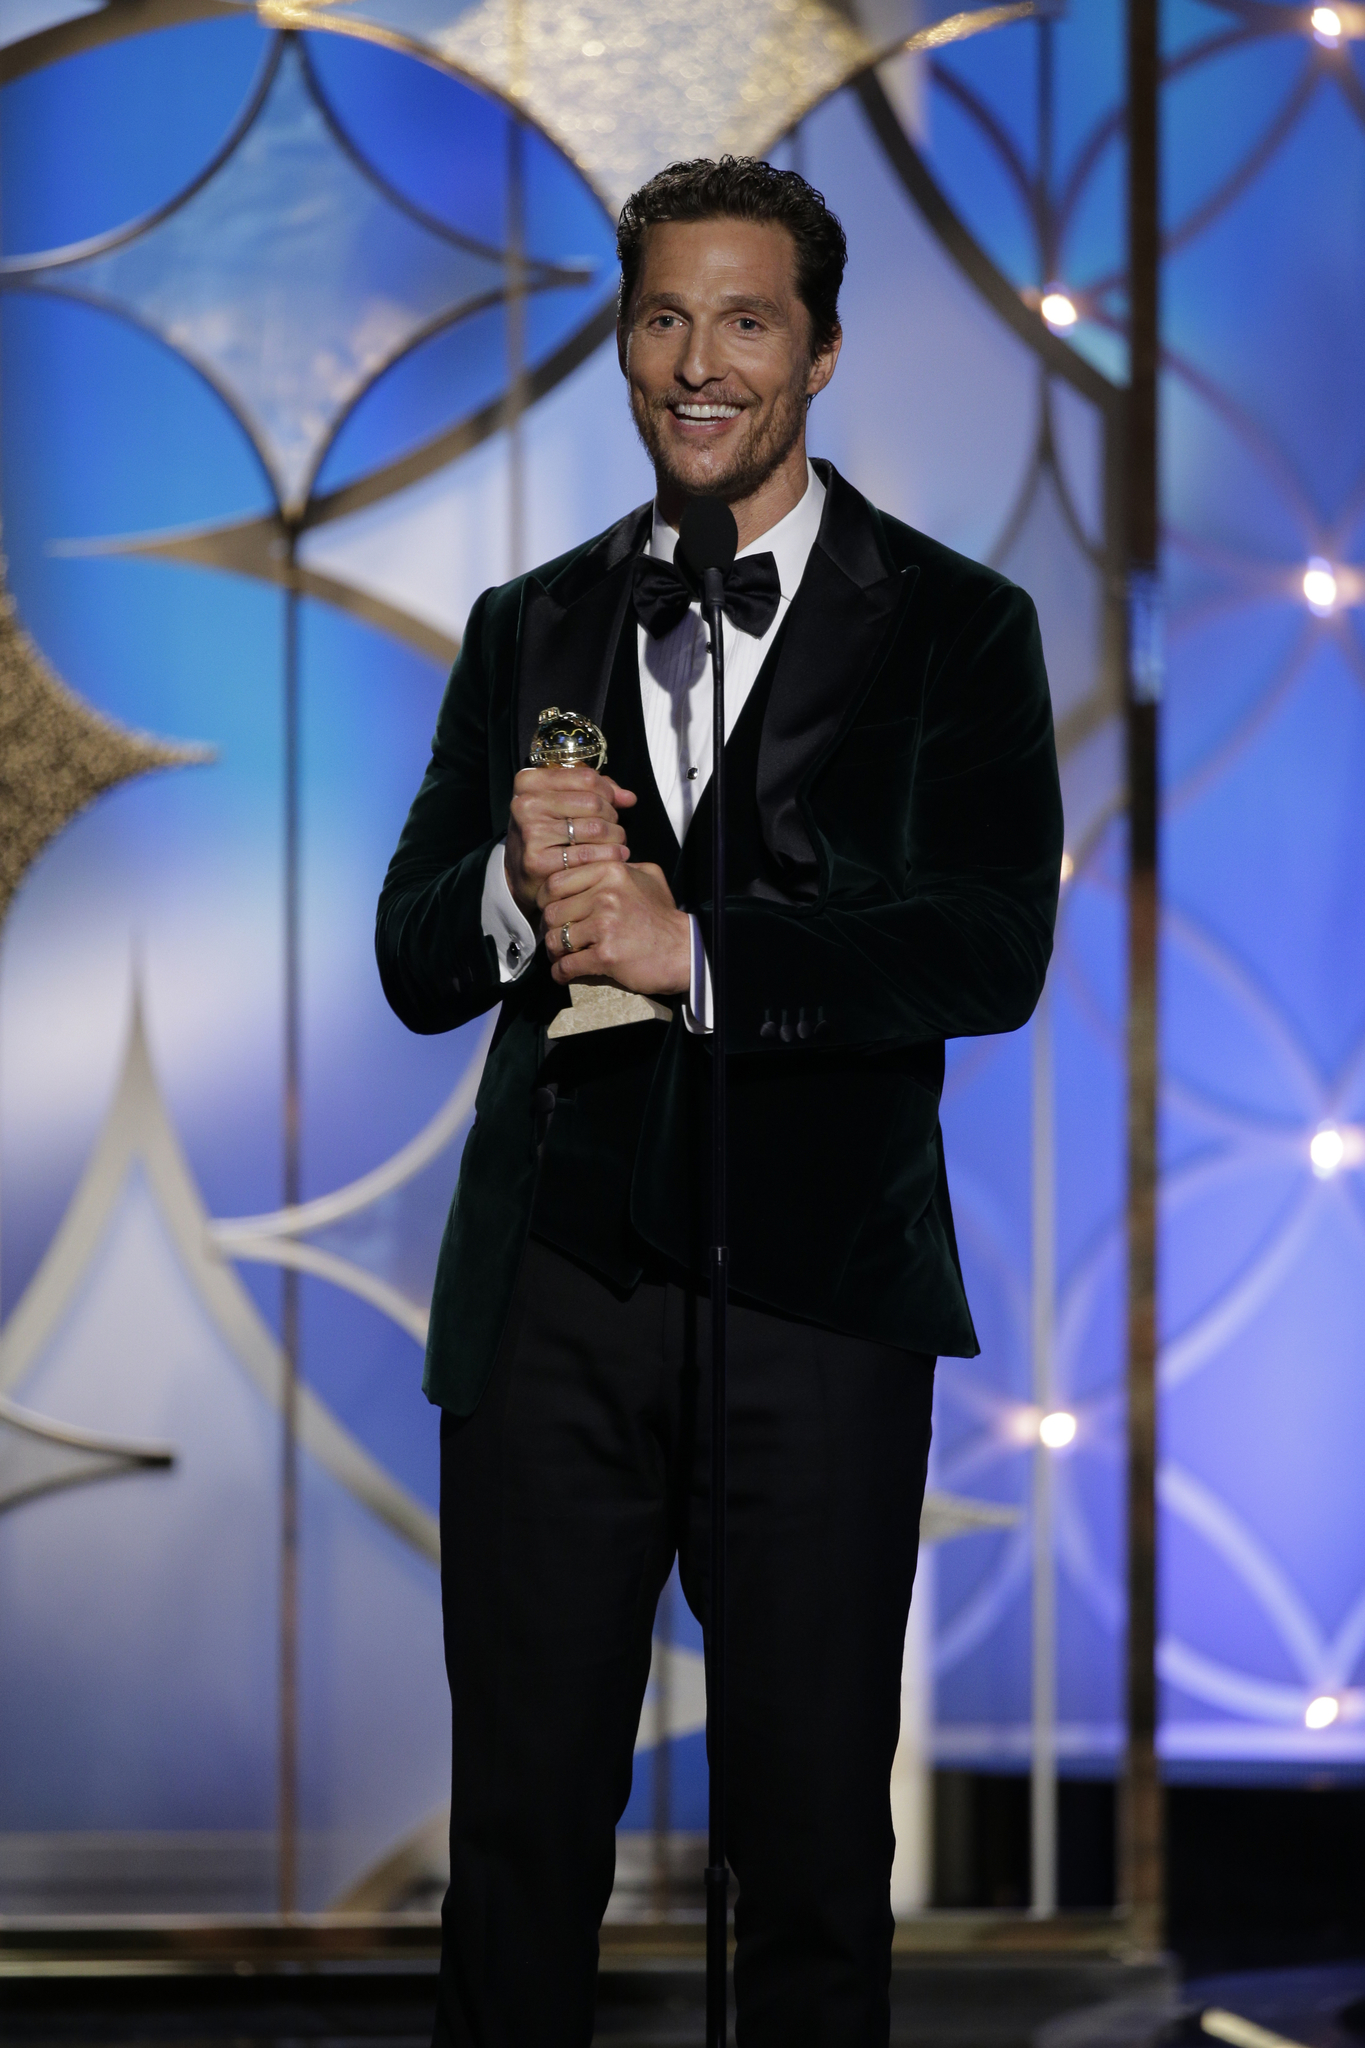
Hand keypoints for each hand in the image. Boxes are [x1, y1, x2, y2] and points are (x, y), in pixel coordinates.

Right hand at [505, 765, 636, 922]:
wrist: (521, 873)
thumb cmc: (546, 833)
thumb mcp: (560, 803)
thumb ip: (595, 793)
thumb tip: (628, 798)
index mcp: (529, 782)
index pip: (586, 778)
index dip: (608, 791)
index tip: (612, 803)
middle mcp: (526, 804)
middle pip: (594, 803)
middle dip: (612, 817)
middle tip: (613, 828)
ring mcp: (531, 833)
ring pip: (596, 828)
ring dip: (615, 837)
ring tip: (614, 843)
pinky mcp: (538, 861)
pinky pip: (589, 854)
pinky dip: (609, 856)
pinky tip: (613, 857)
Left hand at [539, 860, 690, 997]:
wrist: (685, 951)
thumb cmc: (664, 916)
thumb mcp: (648, 876)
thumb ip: (620, 866)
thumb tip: (593, 864)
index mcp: (611, 872)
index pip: (556, 882)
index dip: (546, 900)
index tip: (551, 912)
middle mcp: (606, 895)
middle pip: (552, 912)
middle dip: (550, 928)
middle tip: (556, 937)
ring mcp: (605, 926)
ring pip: (555, 939)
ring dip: (554, 952)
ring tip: (561, 956)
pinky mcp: (606, 955)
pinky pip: (567, 965)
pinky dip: (561, 973)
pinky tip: (564, 974)